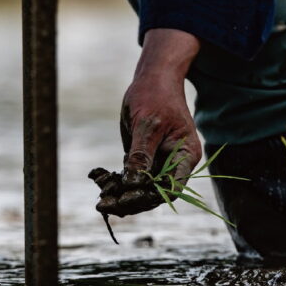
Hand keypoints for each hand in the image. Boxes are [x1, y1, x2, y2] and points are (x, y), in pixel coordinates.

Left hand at [95, 29, 202, 216]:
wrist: (152, 80)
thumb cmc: (155, 96)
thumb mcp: (147, 124)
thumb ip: (141, 155)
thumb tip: (134, 183)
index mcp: (186, 156)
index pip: (171, 188)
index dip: (149, 198)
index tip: (125, 199)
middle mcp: (175, 164)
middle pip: (154, 193)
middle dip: (130, 201)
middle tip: (104, 205)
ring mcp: (159, 163)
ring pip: (140, 189)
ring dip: (120, 194)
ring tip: (100, 199)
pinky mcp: (144, 160)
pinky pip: (131, 177)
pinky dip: (116, 182)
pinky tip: (100, 181)